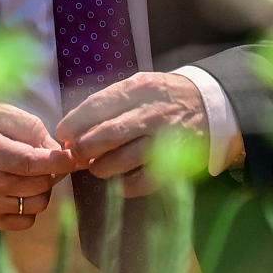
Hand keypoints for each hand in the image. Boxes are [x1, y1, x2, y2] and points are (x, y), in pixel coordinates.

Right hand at [0, 103, 72, 230]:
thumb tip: (58, 151)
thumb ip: (30, 129)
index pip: (31, 163)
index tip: (74, 158)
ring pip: (37, 204)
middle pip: (39, 185)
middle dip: (51, 172)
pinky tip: (19, 192)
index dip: (58, 162)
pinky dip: (30, 208)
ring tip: (31, 176)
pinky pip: (25, 222)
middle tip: (46, 161)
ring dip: (43, 190)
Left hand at [54, 73, 206, 198]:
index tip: (64, 136)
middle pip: (106, 135)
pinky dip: (125, 185)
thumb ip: (107, 104)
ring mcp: (164, 140)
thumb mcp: (137, 87)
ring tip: (99, 167)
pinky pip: (142, 181)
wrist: (209, 104)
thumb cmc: (161, 97)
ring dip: (101, 168)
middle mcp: (150, 114)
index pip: (96, 107)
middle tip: (77, 155)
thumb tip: (71, 131)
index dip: (73, 124)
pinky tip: (121, 181)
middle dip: (83, 149)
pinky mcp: (175, 163)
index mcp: (137, 90)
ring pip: (122, 160)